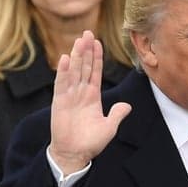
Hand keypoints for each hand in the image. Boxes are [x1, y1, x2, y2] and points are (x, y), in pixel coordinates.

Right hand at [49, 30, 130, 173]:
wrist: (75, 154)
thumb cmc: (91, 142)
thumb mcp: (109, 127)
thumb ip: (117, 114)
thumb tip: (127, 106)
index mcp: (92, 97)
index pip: (95, 72)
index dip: (96, 58)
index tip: (97, 43)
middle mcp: (80, 93)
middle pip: (84, 67)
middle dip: (86, 50)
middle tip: (88, 32)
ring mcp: (69, 96)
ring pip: (74, 71)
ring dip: (77, 56)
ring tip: (79, 40)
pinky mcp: (60, 102)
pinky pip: (62, 84)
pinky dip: (64, 72)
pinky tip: (66, 59)